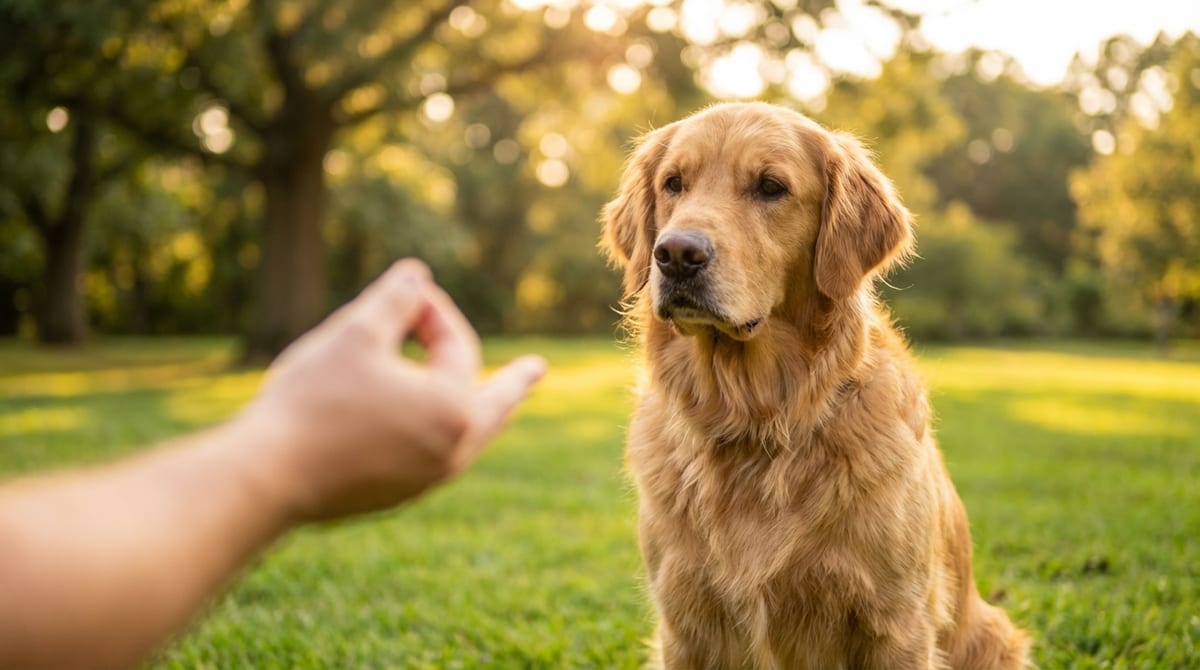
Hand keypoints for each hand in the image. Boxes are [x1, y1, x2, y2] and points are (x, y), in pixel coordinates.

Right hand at [238, 259, 545, 521]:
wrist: (266, 479)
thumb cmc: (315, 401)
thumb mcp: (356, 332)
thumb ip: (395, 298)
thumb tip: (417, 275)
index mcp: (456, 410)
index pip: (456, 345)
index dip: (429, 311)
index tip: (401, 292)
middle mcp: (452, 452)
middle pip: (491, 405)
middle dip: (511, 382)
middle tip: (536, 370)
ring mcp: (424, 482)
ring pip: (465, 437)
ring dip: (476, 409)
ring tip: (496, 403)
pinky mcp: (392, 498)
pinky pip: (432, 458)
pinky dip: (439, 433)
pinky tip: (432, 432)